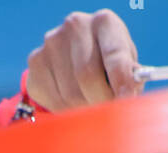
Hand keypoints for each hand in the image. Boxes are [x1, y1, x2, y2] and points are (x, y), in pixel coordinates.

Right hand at [26, 9, 148, 111]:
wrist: (77, 60)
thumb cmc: (110, 66)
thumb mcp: (127, 67)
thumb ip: (130, 79)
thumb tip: (129, 91)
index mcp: (105, 23)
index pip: (115, 55)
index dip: (121, 81)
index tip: (126, 100)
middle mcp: (76, 25)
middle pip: (87, 76)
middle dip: (101, 102)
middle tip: (109, 113)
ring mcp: (52, 42)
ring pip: (71, 94)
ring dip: (84, 110)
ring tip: (91, 104)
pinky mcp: (36, 61)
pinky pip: (54, 100)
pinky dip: (67, 111)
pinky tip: (73, 101)